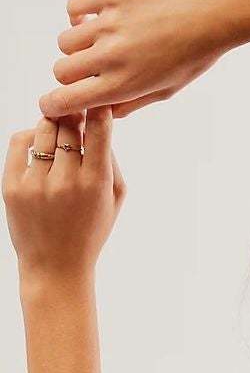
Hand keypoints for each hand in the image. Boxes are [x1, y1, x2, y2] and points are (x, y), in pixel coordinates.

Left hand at [4, 110, 124, 284]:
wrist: (56, 268)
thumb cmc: (89, 232)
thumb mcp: (114, 201)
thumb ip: (110, 161)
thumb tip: (96, 120)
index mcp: (96, 185)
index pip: (98, 129)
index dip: (97, 109)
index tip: (96, 104)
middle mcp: (66, 182)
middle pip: (68, 125)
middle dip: (73, 116)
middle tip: (74, 116)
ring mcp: (37, 184)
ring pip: (43, 130)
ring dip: (51, 125)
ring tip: (57, 132)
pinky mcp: (12, 186)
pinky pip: (19, 141)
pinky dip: (29, 136)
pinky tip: (38, 144)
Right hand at [40, 0, 234, 120]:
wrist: (212, 12)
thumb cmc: (194, 55)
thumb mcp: (166, 91)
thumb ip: (130, 103)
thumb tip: (102, 110)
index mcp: (124, 85)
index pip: (67, 99)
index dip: (52, 105)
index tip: (51, 104)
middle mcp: (111, 56)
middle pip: (61, 70)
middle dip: (69, 75)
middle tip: (88, 71)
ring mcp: (108, 24)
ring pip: (66, 40)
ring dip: (76, 46)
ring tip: (98, 43)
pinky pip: (74, 7)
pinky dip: (79, 16)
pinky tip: (96, 19)